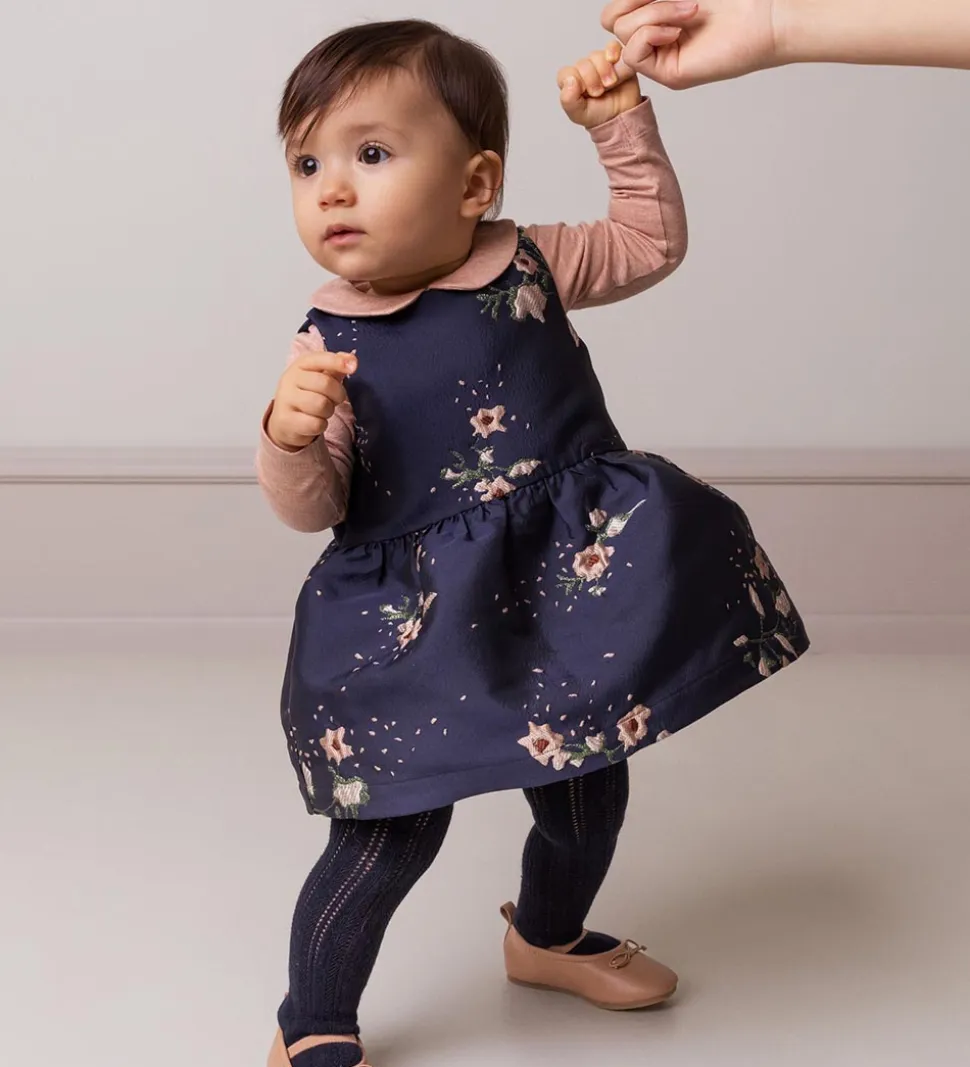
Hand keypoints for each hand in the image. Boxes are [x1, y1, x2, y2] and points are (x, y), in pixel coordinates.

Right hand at [267, 345, 355, 451]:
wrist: (286, 421)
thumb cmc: (307, 396)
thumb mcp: (321, 377)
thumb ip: (336, 366)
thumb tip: (352, 360)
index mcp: (300, 365)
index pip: (320, 359)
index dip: (338, 362)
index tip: (353, 367)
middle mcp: (290, 379)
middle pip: (325, 384)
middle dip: (337, 395)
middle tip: (333, 400)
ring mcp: (286, 400)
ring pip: (321, 405)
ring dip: (328, 411)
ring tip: (322, 411)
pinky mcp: (286, 420)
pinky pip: (315, 424)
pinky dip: (321, 425)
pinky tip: (314, 422)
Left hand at [558, 41, 643, 127]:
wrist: (621, 115)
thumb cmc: (598, 114)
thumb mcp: (579, 114)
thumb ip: (568, 100)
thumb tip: (569, 81)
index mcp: (571, 81)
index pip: (566, 73)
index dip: (577, 82)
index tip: (586, 93)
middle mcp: (584, 69)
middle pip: (583, 64)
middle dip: (592, 79)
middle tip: (599, 92)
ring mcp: (600, 62)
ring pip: (597, 56)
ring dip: (603, 70)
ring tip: (609, 84)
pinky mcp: (616, 57)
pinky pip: (612, 46)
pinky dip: (612, 51)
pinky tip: (614, 61)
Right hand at [601, 0, 778, 88]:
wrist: (766, 15)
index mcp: (658, 15)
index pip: (616, 9)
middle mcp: (657, 38)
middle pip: (612, 20)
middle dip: (637, 1)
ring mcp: (662, 58)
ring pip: (623, 33)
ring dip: (654, 12)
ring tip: (690, 10)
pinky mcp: (670, 75)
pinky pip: (633, 54)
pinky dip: (650, 34)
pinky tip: (677, 30)